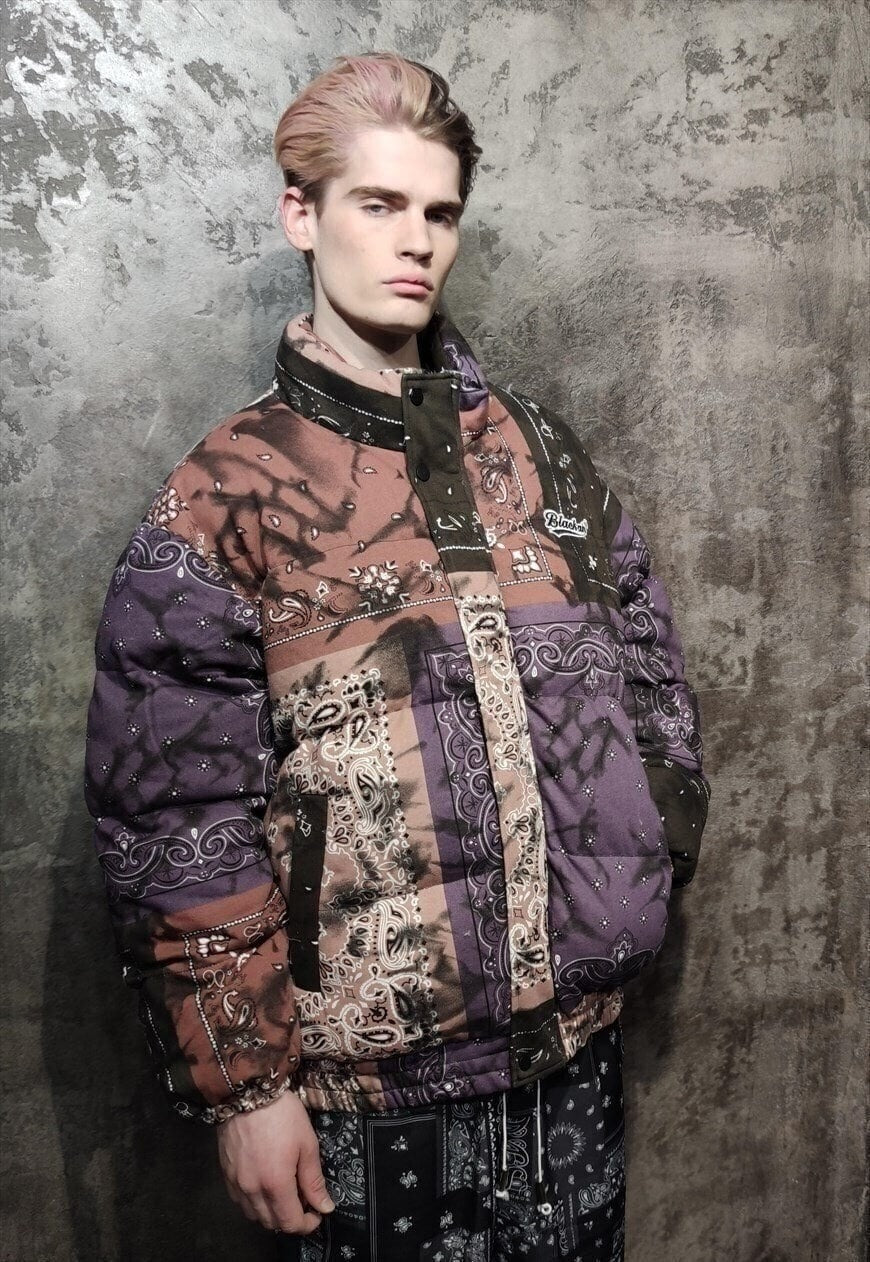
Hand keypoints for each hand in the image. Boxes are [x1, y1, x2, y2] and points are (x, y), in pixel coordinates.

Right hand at [216, 1088, 334, 1234]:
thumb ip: (314, 1180)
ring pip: (254, 1215)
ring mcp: (236, 1183)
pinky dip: (254, 1203)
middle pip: (272, 1223)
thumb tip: (325, 1207)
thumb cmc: (282, 1114)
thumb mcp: (307, 1144)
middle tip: (303, 1201)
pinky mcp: (226, 1174)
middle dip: (290, 1219)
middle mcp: (252, 1190)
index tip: (317, 1212)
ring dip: (271, 1213)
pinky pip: (240, 1202)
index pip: (291, 1223)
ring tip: (284, 1193)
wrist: (248, 1091)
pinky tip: (264, 1186)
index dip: (308, 1223)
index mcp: (276, 1184)